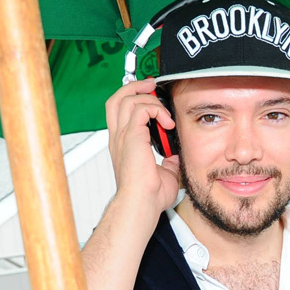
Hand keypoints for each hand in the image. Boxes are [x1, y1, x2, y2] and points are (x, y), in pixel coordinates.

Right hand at [105, 78, 179, 213]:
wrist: (142, 203)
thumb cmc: (148, 196)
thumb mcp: (164, 174)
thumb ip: (167, 163)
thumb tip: (174, 157)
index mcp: (124, 145)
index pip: (120, 113)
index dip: (133, 100)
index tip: (152, 99)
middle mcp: (119, 138)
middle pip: (116, 99)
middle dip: (134, 87)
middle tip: (152, 86)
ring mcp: (123, 136)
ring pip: (127, 99)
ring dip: (149, 98)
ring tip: (165, 110)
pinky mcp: (131, 136)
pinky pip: (141, 109)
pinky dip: (156, 110)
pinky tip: (168, 123)